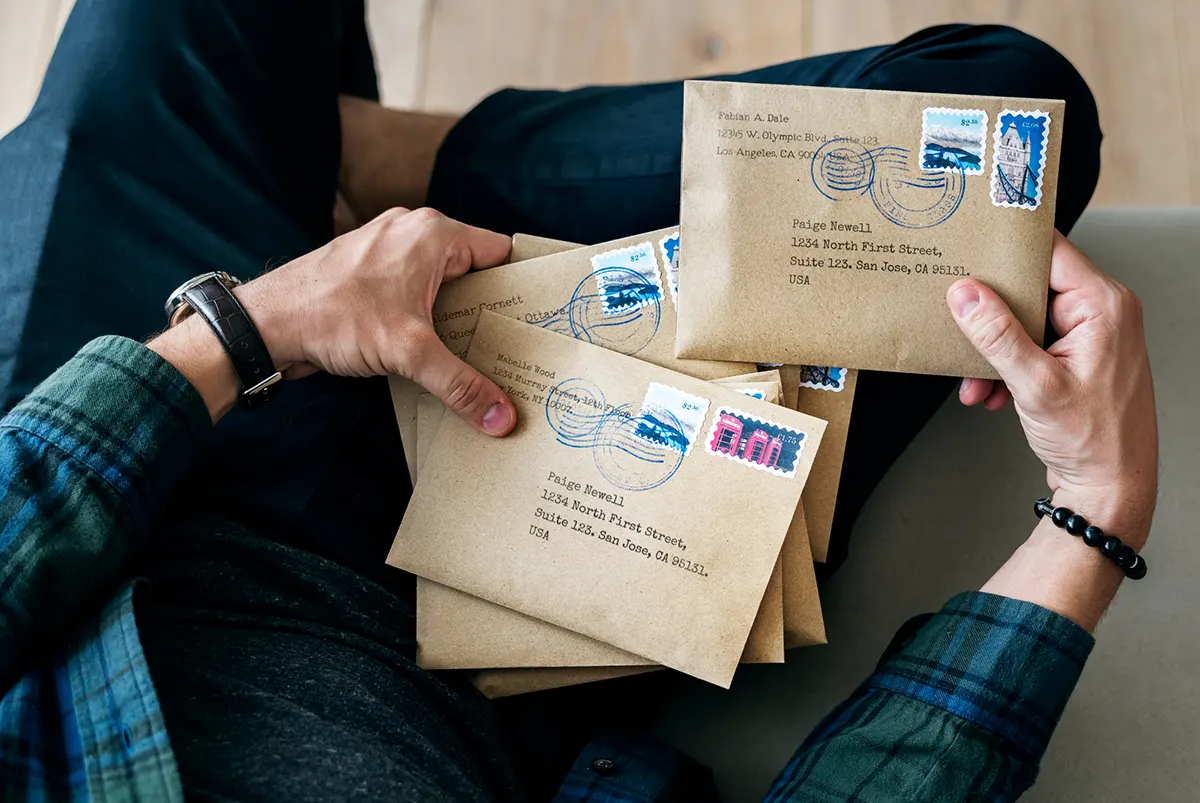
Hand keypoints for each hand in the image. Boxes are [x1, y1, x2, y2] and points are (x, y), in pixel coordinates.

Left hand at [238, 207, 515, 435]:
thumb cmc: (331, 315)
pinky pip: (416, 294)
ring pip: (443, 285)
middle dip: (492, 310)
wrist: (266, 323)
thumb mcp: (407, 351)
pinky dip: (429, 320)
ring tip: (482, 356)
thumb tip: (502, 416)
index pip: (498, 252)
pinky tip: (437, 353)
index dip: (522, 284)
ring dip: (458, 318)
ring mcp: (389, 252)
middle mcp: (413, 234)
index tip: (542, 317)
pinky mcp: (370, 276)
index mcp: (432, 234)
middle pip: (474, 271)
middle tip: (516, 348)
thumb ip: (460, 384)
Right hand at [946, 231, 1156, 544]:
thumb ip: (997, 334)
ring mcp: (1089, 335)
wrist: (1111, 487)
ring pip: (1024, 319)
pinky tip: (990, 391)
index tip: (971, 251)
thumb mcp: (1035, 384)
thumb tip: (966, 295)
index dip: (1007, 251)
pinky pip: (1030, 343)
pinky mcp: (1076, 356)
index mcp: (1103, 305)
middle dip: (990, 315)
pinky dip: (1005, 365)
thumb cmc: (1095, 441)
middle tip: (961, 325)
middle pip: (1030, 287)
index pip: (1048, 252)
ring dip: (992, 348)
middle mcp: (1101, 312)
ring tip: (977, 379)